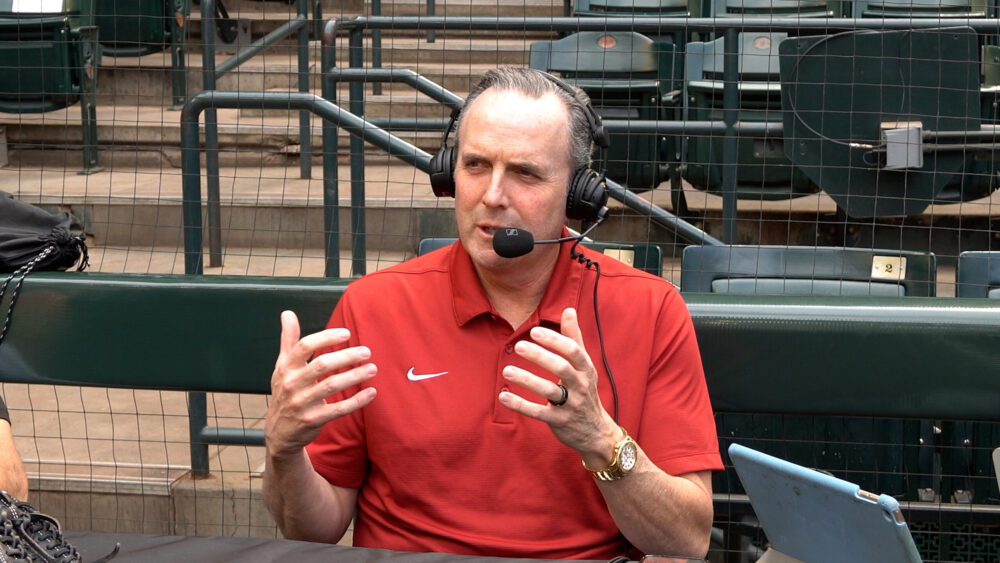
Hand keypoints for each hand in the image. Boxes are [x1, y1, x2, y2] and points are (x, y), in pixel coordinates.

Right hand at [265, 311, 376, 459]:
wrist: (279, 431)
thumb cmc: (285, 392)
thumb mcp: (282, 366)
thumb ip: (288, 340)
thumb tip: (287, 313)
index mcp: (286, 368)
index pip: (305, 346)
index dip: (327, 338)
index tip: (347, 334)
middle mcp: (292, 384)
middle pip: (322, 365)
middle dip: (347, 356)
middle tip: (366, 352)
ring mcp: (302, 403)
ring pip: (332, 385)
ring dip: (355, 376)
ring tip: (372, 368)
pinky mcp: (314, 419)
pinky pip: (339, 409)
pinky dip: (357, 401)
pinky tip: (372, 392)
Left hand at [498, 308, 619, 465]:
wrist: (595, 431)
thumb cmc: (585, 390)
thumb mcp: (584, 365)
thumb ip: (574, 338)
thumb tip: (569, 310)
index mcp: (586, 369)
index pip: (573, 351)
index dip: (554, 340)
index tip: (534, 331)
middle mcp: (581, 386)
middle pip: (561, 368)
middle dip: (540, 356)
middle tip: (518, 346)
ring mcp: (571, 405)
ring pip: (549, 391)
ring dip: (527, 380)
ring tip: (506, 370)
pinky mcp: (559, 421)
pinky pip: (538, 413)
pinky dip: (520, 405)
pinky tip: (503, 396)